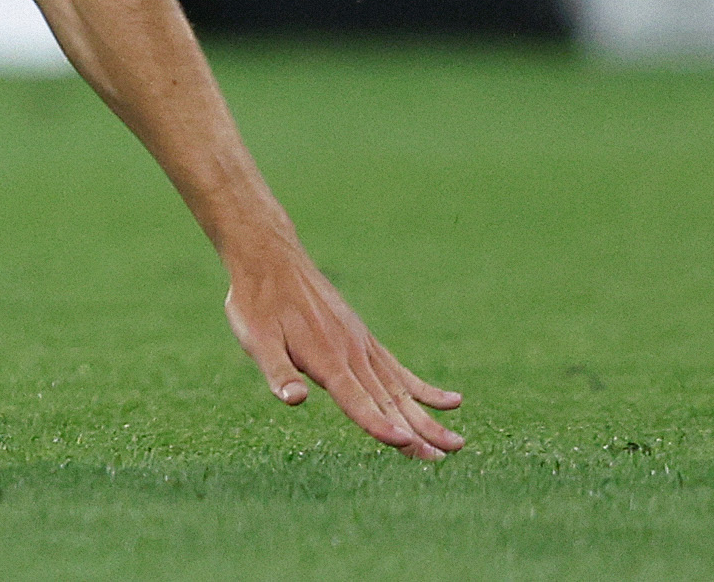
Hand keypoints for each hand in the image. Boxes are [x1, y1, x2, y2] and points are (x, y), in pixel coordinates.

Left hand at [224, 248, 463, 458]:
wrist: (271, 258)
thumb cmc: (256, 303)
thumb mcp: (255, 338)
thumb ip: (277, 372)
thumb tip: (295, 400)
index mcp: (325, 359)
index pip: (356, 401)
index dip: (378, 425)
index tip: (406, 444)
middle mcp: (351, 354)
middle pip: (388, 401)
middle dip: (417, 432)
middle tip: (447, 455)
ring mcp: (362, 346)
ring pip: (401, 390)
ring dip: (428, 418)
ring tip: (457, 443)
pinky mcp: (364, 339)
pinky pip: (398, 369)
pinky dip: (424, 388)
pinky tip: (451, 401)